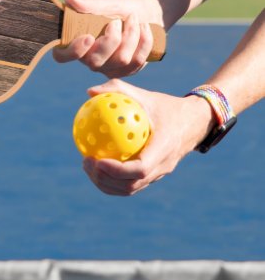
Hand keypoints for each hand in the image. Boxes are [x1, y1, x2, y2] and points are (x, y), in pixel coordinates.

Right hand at [53, 0, 162, 77]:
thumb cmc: (118, 9)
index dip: (73, 51)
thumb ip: (88, 4)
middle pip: (95, 62)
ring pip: (121, 60)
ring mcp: (108, 68)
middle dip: (112, 39)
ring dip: (131, 35)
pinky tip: (143, 28)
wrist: (144, 13)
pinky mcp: (126, 71)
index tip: (88, 37)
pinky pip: (137, 61)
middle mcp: (89, 60)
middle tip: (117, 21)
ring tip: (133, 19)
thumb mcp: (105, 4)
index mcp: (76, 43)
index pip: (62, 56)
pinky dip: (143, 40)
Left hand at [81, 79, 214, 195]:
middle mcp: (163, 166)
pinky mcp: (154, 176)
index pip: (140, 169)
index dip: (117, 170)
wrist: (194, 122)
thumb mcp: (145, 95)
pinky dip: (112, 180)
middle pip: (131, 185)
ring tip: (87, 166)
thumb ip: (118, 90)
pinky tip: (96, 165)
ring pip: (130, 189)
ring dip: (106, 183)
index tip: (97, 160)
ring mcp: (159, 174)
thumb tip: (89, 92)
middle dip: (105, 179)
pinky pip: (131, 184)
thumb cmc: (166, 106)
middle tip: (86, 162)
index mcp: (164, 148)